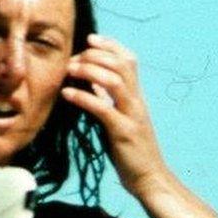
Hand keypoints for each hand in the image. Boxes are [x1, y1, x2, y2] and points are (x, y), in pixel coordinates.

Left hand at [62, 34, 167, 195]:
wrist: (150, 179)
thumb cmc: (132, 152)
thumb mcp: (120, 121)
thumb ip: (110, 101)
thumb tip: (94, 84)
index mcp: (136, 98)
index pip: (129, 60)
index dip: (111, 45)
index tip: (90, 39)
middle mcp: (137, 102)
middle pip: (122, 64)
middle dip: (95, 55)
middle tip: (72, 59)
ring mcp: (132, 116)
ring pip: (116, 81)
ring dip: (90, 71)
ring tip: (69, 70)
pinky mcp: (124, 133)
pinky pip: (104, 109)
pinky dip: (84, 98)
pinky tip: (67, 94)